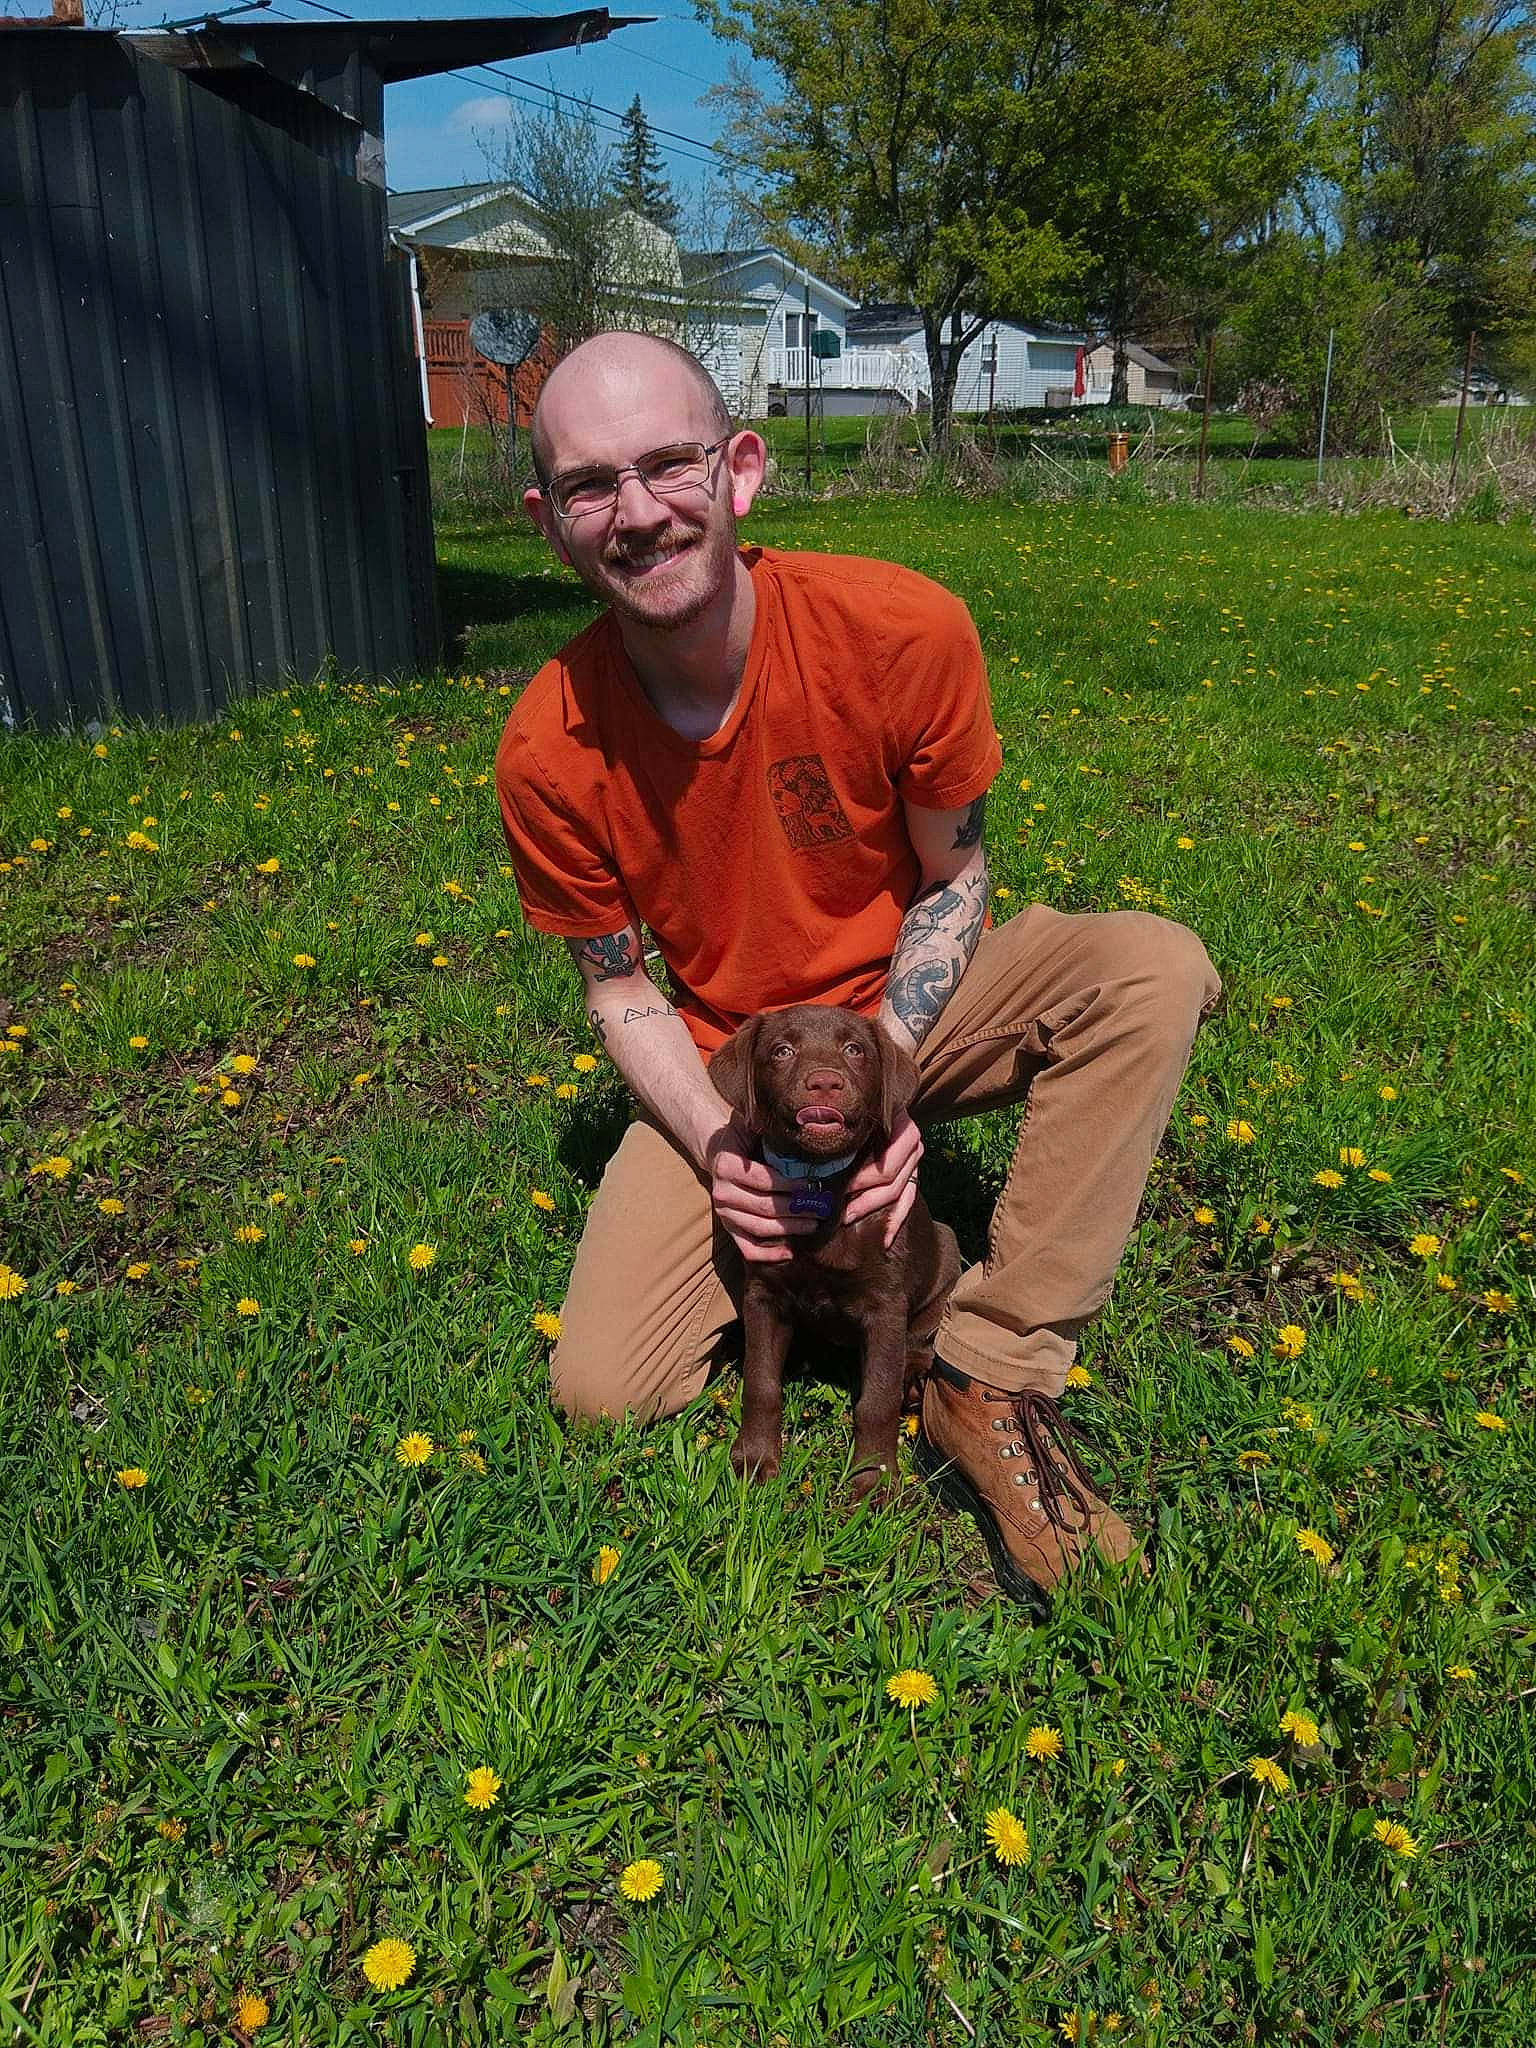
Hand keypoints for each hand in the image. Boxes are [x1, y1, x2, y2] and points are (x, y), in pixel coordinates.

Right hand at [706, 1124, 818, 1265]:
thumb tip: (785, 1119)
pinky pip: (747, 1248)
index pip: (764, 1181)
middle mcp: (721, 1193)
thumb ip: (762, 1121)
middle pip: (765, 1207)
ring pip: (759, 1228)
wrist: (718, 1154)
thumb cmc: (741, 1138)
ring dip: (789, 1229)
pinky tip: (790, 1253)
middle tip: (823, 1207)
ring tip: (814, 1224)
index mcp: (726, 1166)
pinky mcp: (729, 1228)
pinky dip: (768, 1255)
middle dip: (797, 1208)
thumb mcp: (746, 1123)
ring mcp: (724, 1214)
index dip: (791, 1184)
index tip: (814, 1183)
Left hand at [840, 1109, 922, 1249]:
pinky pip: (908, 1201)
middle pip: (891, 1181)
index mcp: (901, 1128)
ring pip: (899, 1193)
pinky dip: (895, 1221)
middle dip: (864, 1200)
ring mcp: (915, 1161)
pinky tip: (883, 1239)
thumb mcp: (857, 1119)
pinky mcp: (913, 1175)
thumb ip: (846, 1133)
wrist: (879, 1109)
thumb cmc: (859, 1114)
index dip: (863, 1180)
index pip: (886, 1165)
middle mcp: (913, 1145)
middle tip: (838, 1212)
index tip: (839, 1190)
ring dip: (872, 1209)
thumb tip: (816, 1154)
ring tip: (847, 1219)